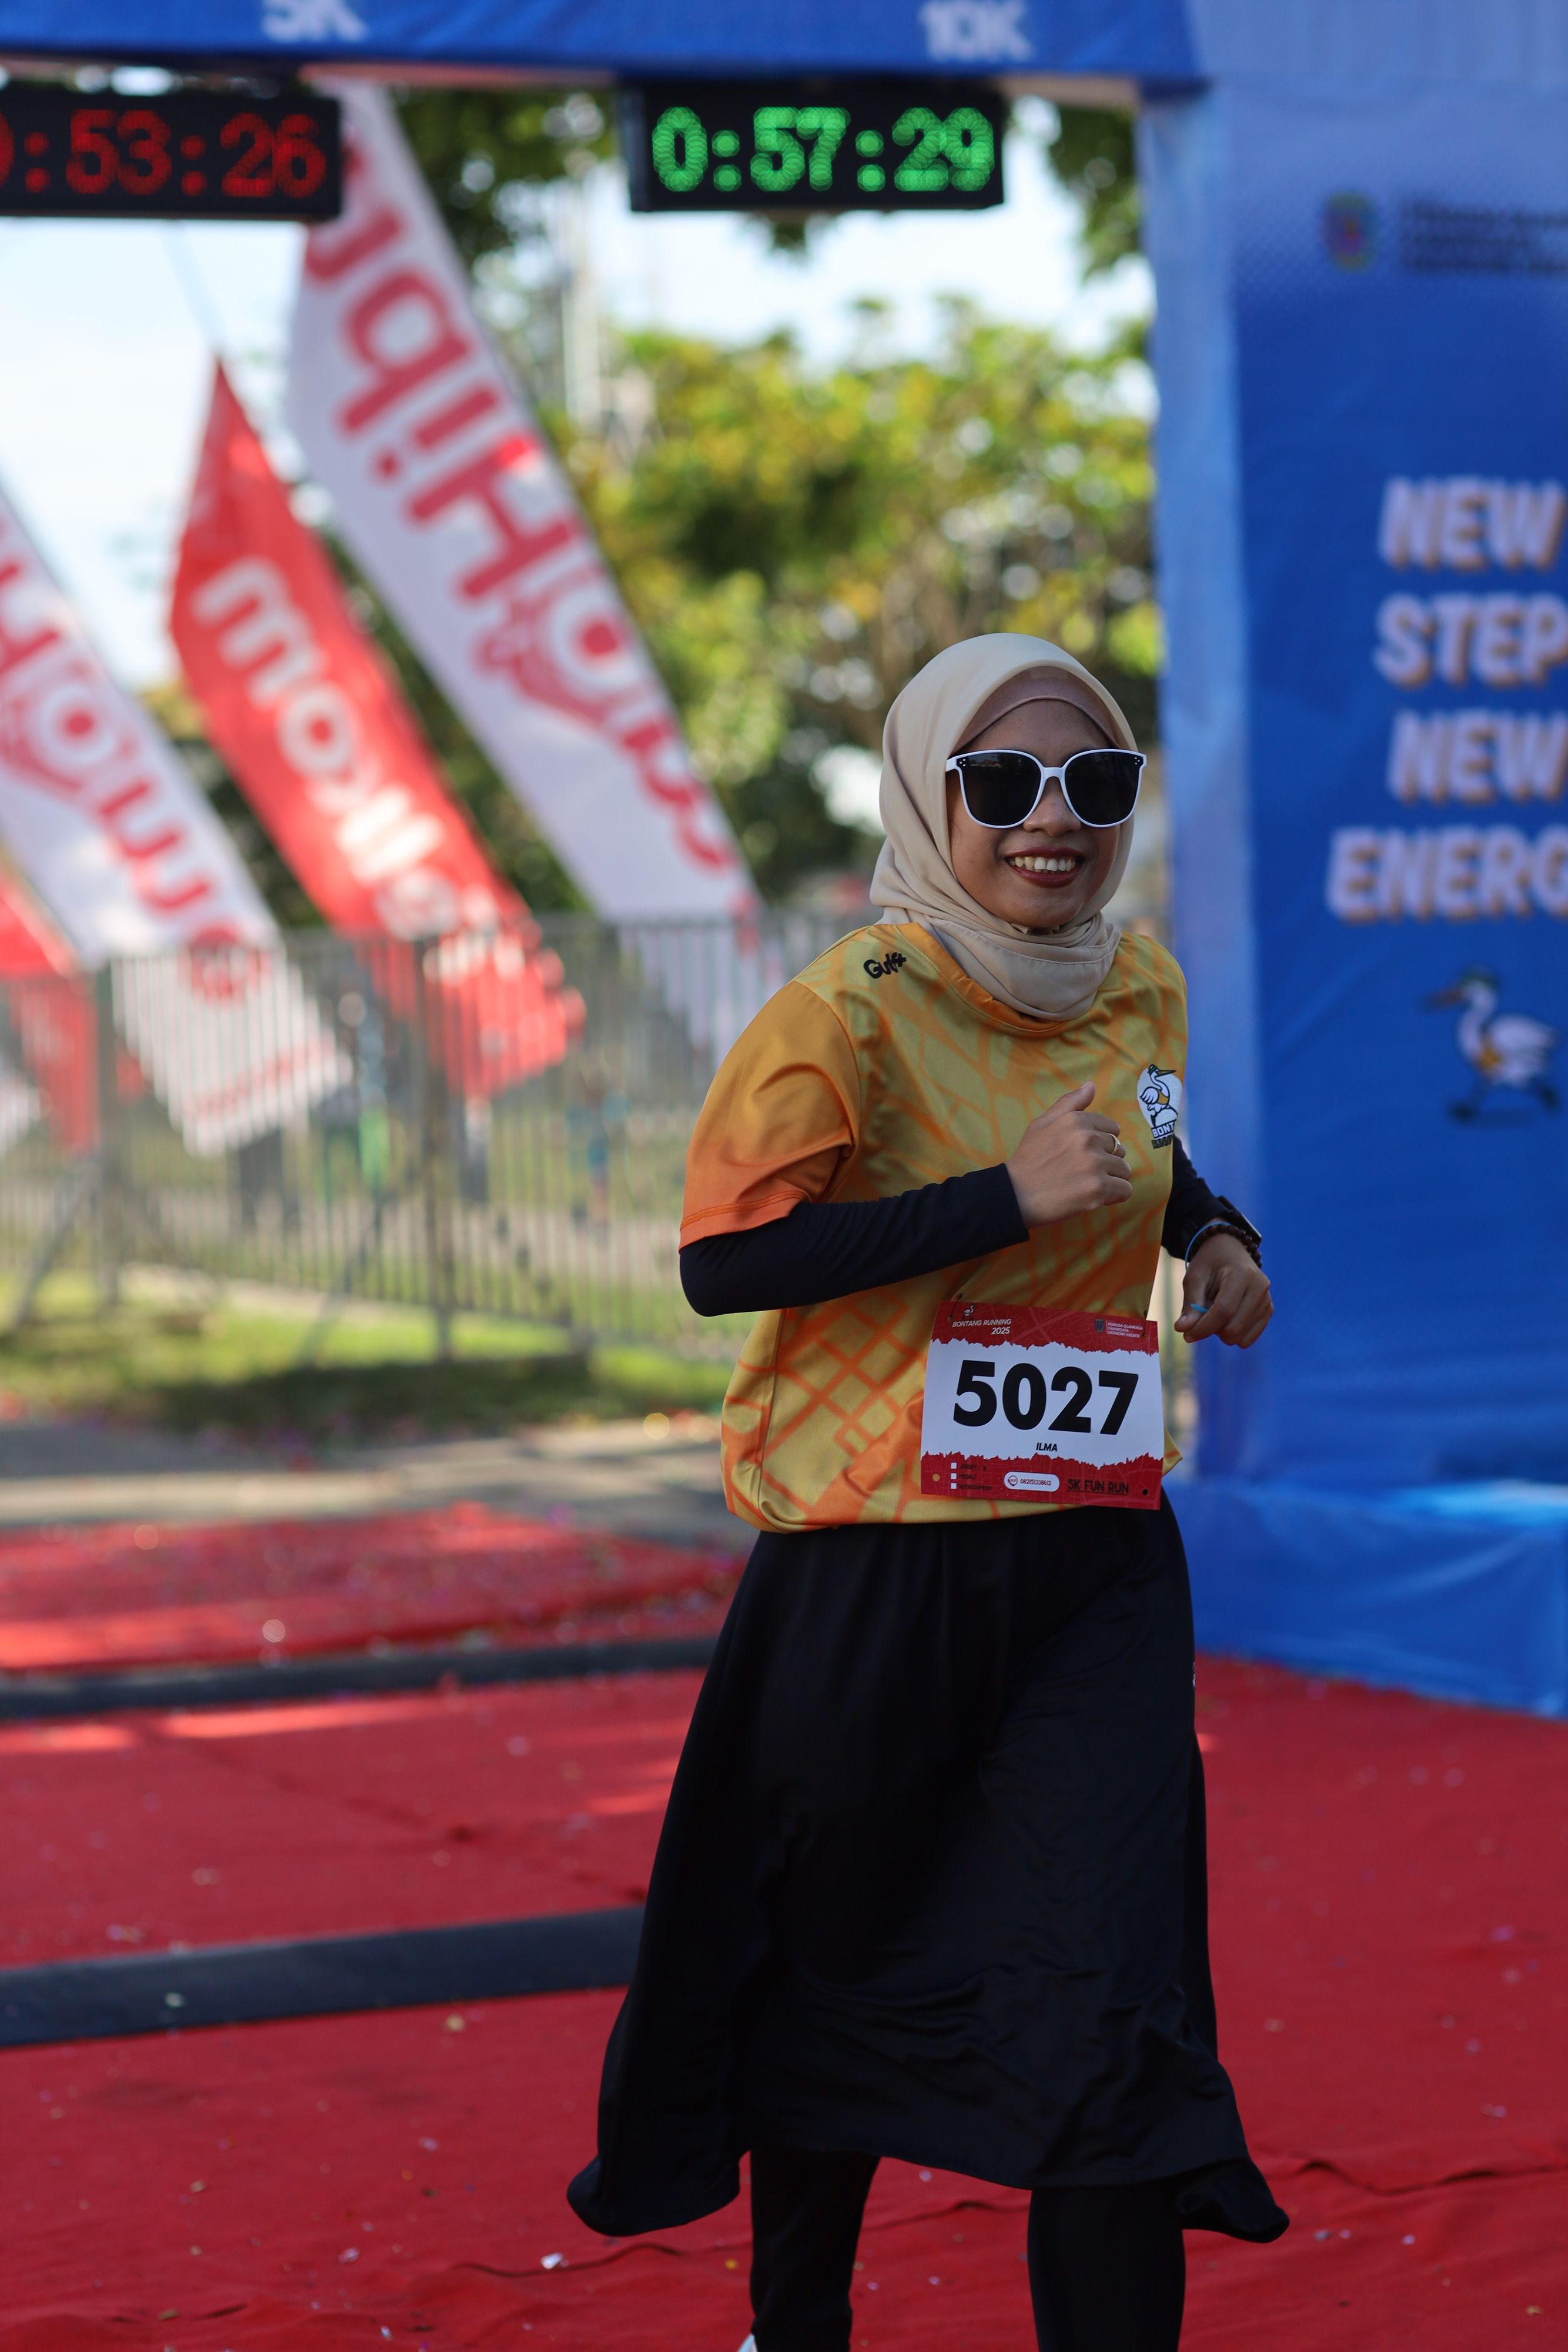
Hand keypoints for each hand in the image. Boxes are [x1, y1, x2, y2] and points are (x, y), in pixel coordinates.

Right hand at [1005, 1082, 1131, 1225]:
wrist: (1014, 1196)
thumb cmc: (1028, 1160)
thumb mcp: (1042, 1124)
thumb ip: (1069, 1103)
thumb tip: (1091, 1085)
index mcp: (1076, 1120)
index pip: (1112, 1129)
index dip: (1101, 1144)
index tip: (1083, 1155)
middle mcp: (1088, 1139)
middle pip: (1119, 1149)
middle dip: (1106, 1162)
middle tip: (1082, 1173)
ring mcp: (1094, 1164)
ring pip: (1124, 1170)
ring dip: (1111, 1179)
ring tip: (1087, 1185)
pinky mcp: (1098, 1189)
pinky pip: (1124, 1190)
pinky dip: (1114, 1196)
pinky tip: (1095, 1197)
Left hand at [1176, 1232, 1271, 1347]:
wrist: (1230, 1251)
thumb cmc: (1209, 1264)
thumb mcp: (1194, 1278)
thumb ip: (1190, 1304)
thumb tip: (1182, 1329)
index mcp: (1242, 1274)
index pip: (1224, 1310)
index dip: (1203, 1327)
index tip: (1187, 1335)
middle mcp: (1260, 1287)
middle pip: (1233, 1327)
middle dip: (1211, 1330)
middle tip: (1200, 1319)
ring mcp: (1266, 1300)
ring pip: (1240, 1337)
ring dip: (1221, 1333)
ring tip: (1215, 1313)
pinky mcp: (1268, 1311)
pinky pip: (1249, 1338)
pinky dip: (1233, 1335)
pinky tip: (1227, 1319)